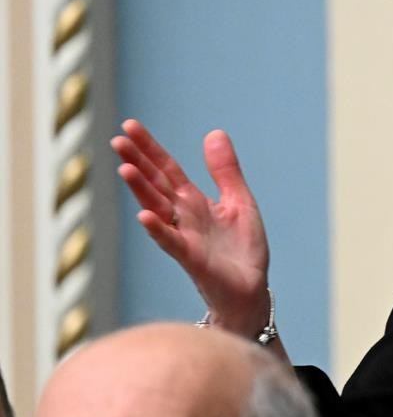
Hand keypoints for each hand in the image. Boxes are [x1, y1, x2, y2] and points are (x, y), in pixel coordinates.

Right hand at [111, 119, 269, 336]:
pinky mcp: (191, 258)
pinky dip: (158, 228)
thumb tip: (215, 131)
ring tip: (125, 168)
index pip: (166, 169)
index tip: (129, 125)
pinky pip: (171, 241)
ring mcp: (184, 237)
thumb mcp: (239, 201)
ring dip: (141, 190)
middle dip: (138, 162)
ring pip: (157, 209)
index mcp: (193, 201)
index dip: (150, 148)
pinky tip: (144, 215)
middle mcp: (182, 216)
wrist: (250, 291)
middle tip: (118, 139)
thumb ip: (225, 170)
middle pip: (155, 184)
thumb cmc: (242, 250)